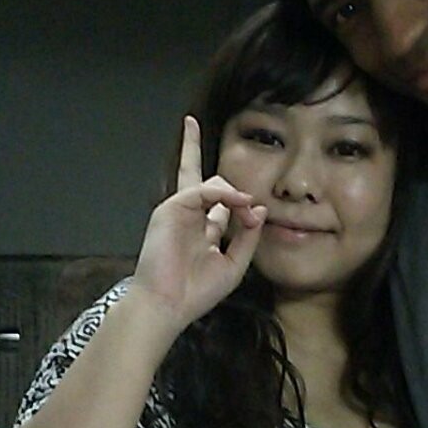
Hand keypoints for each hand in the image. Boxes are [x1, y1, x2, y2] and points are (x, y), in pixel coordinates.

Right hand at [129, 116, 265, 333]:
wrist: (168, 305)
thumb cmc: (196, 292)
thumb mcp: (234, 264)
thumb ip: (247, 236)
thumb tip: (258, 207)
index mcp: (202, 231)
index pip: (217, 203)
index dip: (239, 199)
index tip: (256, 213)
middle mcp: (189, 217)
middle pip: (195, 175)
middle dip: (190, 148)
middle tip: (188, 123)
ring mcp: (178, 211)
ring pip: (209, 182)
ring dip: (235, 193)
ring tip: (247, 209)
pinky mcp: (171, 208)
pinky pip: (203, 189)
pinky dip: (224, 193)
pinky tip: (239, 202)